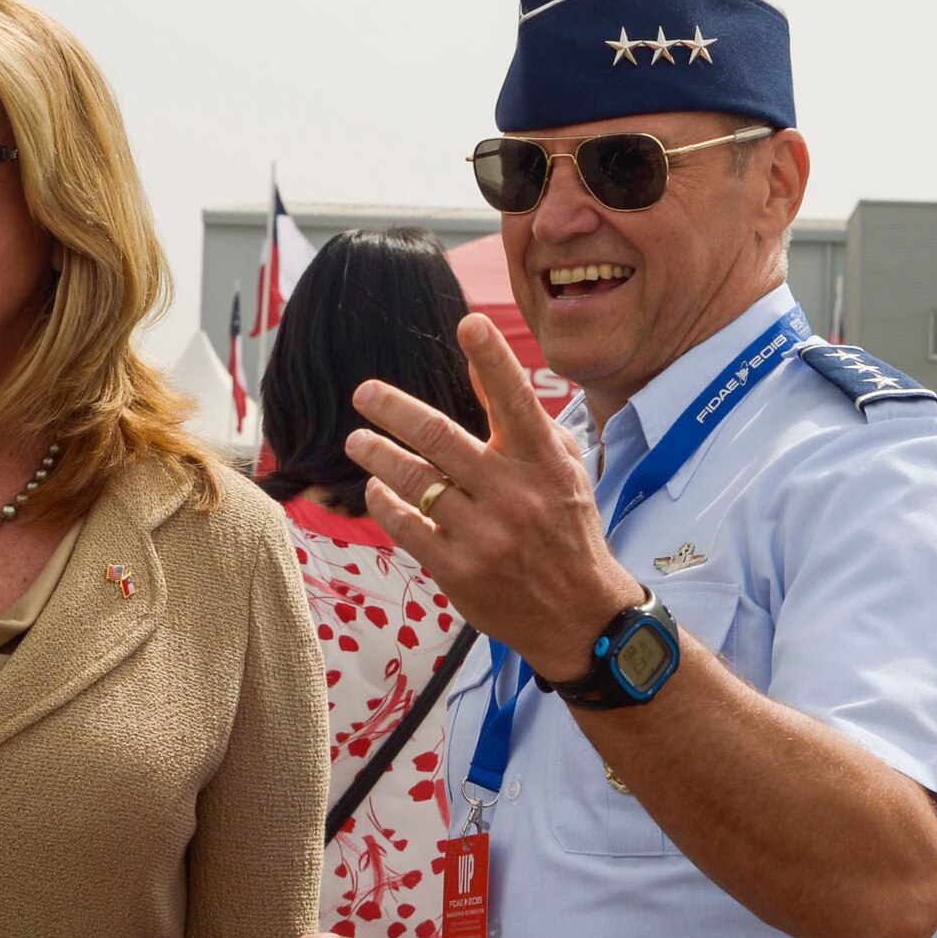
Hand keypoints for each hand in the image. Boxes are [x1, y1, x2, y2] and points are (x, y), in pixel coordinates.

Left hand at [345, 314, 642, 677]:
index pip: (515, 400)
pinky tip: (377, 487)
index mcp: (543, 462)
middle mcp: (513, 493)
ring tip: (357, 441)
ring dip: (376, 454)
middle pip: (438, 436)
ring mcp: (484, 534)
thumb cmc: (566, 528)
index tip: (469, 322)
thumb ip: (521, 420)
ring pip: (412, 480)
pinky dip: (384, 501)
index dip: (492, 358)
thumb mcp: (559, 469)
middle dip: (392, 408)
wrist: (579, 614)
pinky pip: (405, 525)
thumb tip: (480, 366)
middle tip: (364, 392)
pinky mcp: (459, 570)